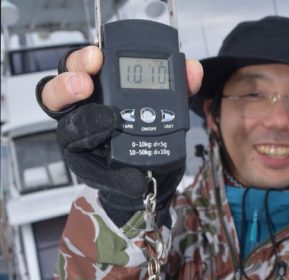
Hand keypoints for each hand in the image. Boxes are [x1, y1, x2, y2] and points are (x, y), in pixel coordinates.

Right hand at [38, 46, 203, 226]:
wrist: (150, 172)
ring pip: (66, 128)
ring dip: (84, 124)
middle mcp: (78, 109)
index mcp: (94, 86)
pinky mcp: (86, 166)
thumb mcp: (166, 106)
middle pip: (55, 91)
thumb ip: (178, 87)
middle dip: (69, 84)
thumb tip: (193, 70)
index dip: (82, 59)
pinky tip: (129, 173)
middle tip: (86, 84)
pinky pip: (90, 168)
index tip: (98, 57)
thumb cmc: (147, 130)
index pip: (76, 66)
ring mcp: (78, 139)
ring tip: (110, 124)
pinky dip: (110, 172)